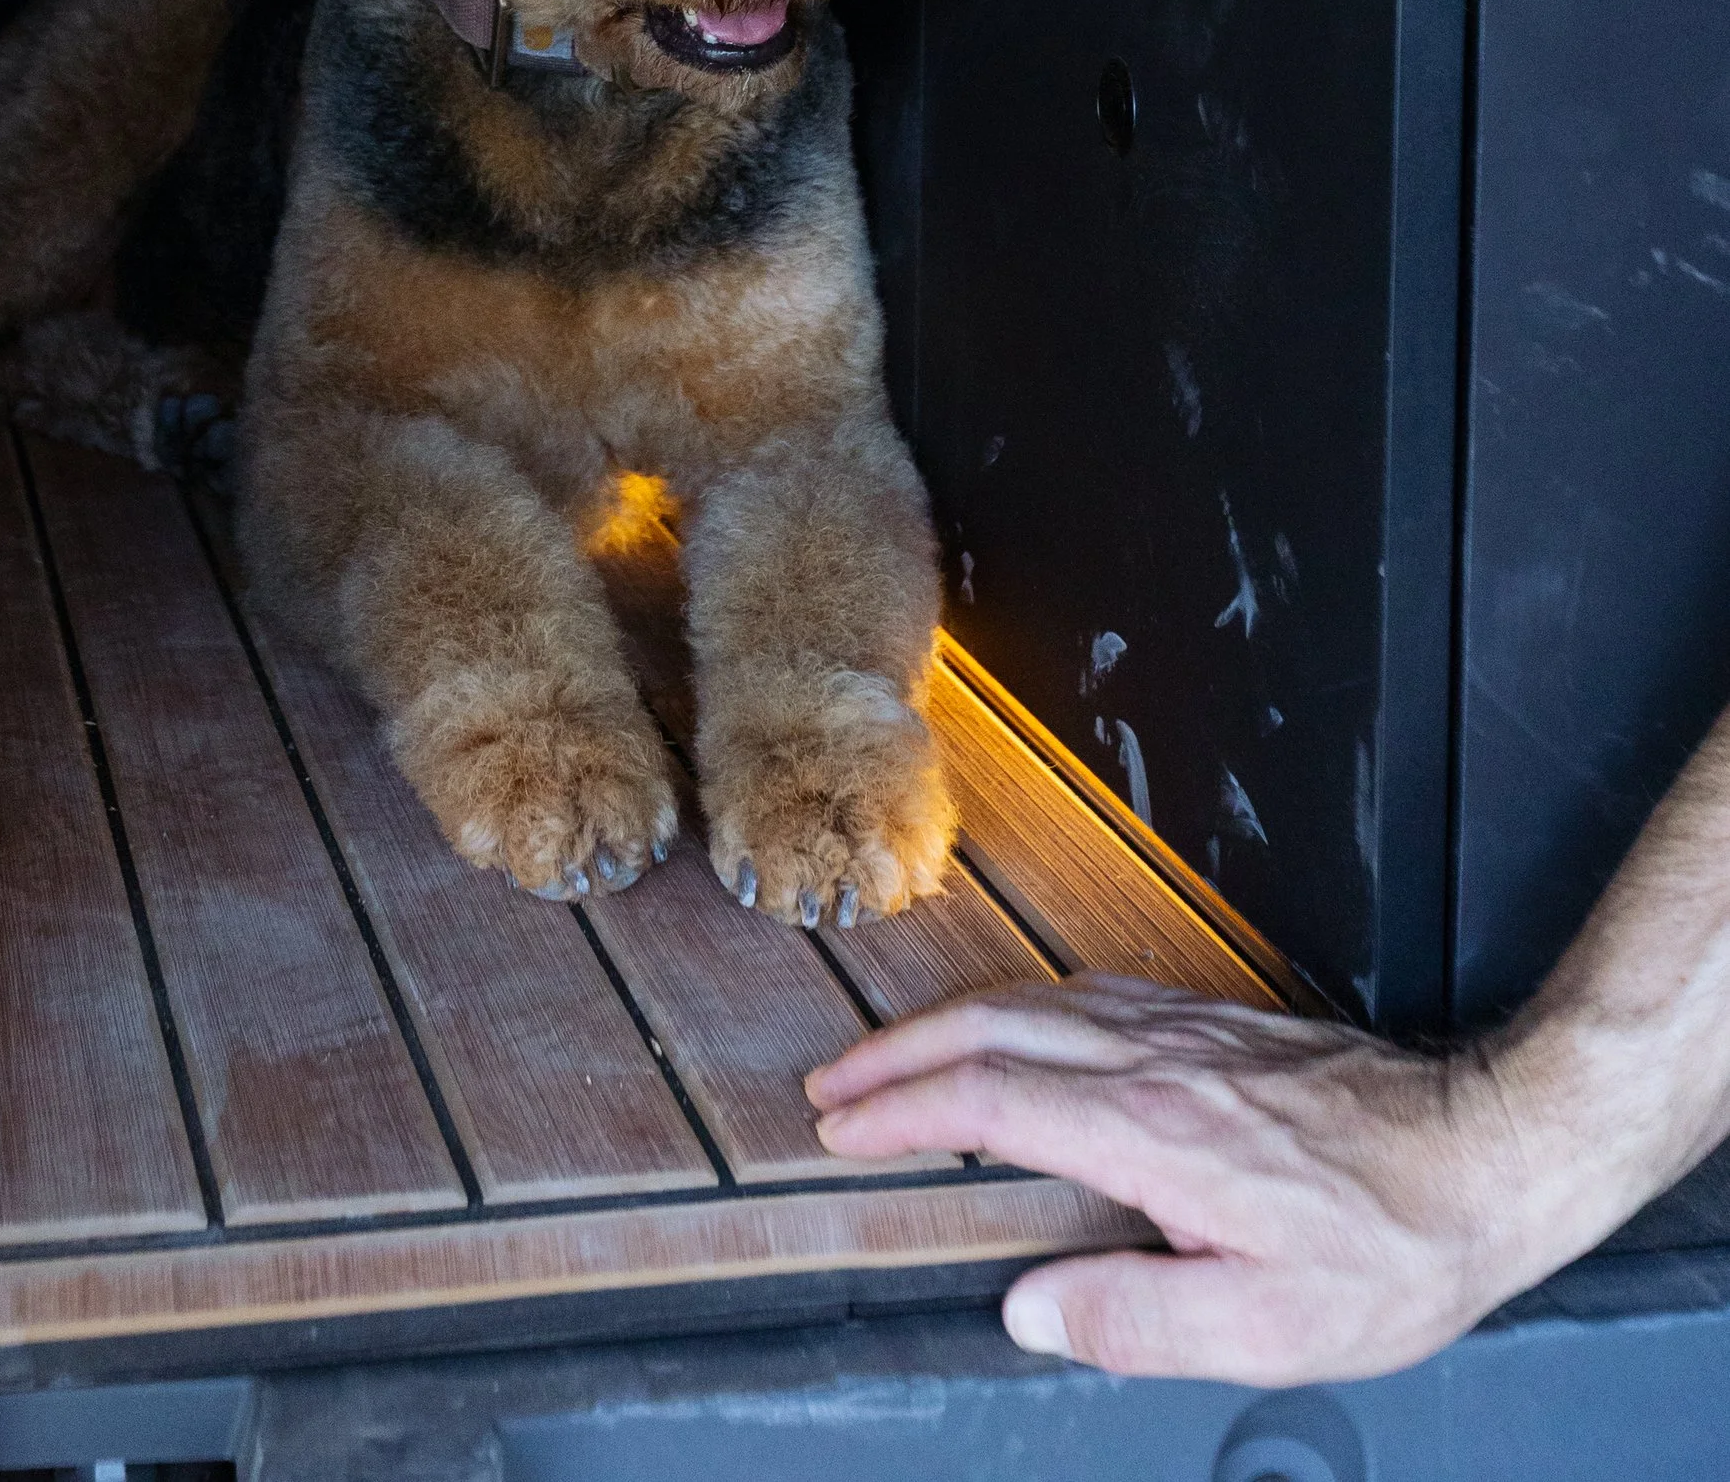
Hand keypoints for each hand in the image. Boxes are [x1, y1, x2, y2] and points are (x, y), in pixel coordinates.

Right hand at [805, 975, 1575, 1384]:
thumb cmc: (1393, 1246)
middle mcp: (1156, 1061)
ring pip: (1033, 999)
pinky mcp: (1215, 1021)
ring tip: (896, 1060)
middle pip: (990, 1027)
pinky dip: (1017, 1007)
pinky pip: (1085, 995)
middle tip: (834, 1087)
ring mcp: (1185, 1030)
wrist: (1489, 1149)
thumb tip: (1030, 1310)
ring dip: (948, 1023)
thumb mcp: (1270, 1328)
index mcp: (1152, 1132)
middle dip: (896, 1054)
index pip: (989, 1101)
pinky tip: (1014, 1029)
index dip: (902, 1112)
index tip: (844, 1129)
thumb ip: (1137, 1322)